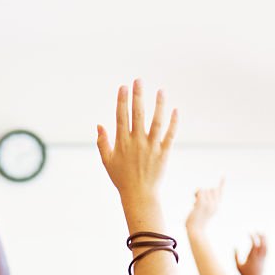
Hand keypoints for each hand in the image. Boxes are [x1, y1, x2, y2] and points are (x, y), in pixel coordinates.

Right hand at [96, 80, 176, 205]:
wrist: (139, 195)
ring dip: (159, 104)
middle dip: (138, 96)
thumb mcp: (107, 161)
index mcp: (122, 142)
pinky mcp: (164, 152)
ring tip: (160, 90)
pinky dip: (174, 122)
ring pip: (156, 121)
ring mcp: (151, 146)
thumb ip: (102, 143)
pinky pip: (170, 134)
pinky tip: (175, 109)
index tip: (124, 87)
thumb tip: (99, 125)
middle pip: (138, 114)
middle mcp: (137, 142)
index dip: (122, 100)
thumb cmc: (121, 178)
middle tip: (139, 80)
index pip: (121, 116)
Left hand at [186, 179, 224, 234]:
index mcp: (216, 206)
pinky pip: (200, 191)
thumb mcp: (201, 211)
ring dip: (198, 194)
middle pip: (211, 188)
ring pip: (204, 189)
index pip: (220, 192)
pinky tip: (194, 202)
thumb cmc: (197, 222)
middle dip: (204, 192)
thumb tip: (199, 192)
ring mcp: (209, 203)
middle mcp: (215, 204)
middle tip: (198, 200)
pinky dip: (196, 194)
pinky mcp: (203, 203)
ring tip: (196, 204)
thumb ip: (203, 202)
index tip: (223, 175)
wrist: (196, 231)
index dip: (221, 184)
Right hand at [235, 233, 266, 274]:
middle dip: (260, 236)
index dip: (252, 237)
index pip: (254, 244)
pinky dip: (266, 244)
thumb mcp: (238, 266)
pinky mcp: (265, 260)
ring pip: (266, 247)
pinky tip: (264, 241)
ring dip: (265, 239)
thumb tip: (234, 247)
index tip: (249, 233)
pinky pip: (267, 250)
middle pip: (262, 244)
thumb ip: (235, 256)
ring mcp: (263, 258)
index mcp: (252, 257)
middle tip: (258, 230)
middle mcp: (259, 257)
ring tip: (263, 233)